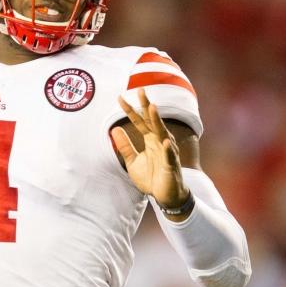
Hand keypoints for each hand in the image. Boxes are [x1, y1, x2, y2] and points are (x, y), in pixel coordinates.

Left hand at [110, 89, 190, 215]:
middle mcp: (159, 142)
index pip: (139, 121)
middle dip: (146, 106)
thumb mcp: (132, 162)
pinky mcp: (171, 166)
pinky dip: (168, 150)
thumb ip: (125, 146)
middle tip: (141, 90)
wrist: (166, 196)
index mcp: (150, 140)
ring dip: (157, 121)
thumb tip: (114, 130)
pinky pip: (169, 157)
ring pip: (162, 134)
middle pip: (152, 121)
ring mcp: (167, 153)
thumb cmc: (151, 178)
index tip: (120, 98)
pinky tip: (166, 142)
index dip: (130, 110)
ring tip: (152, 108)